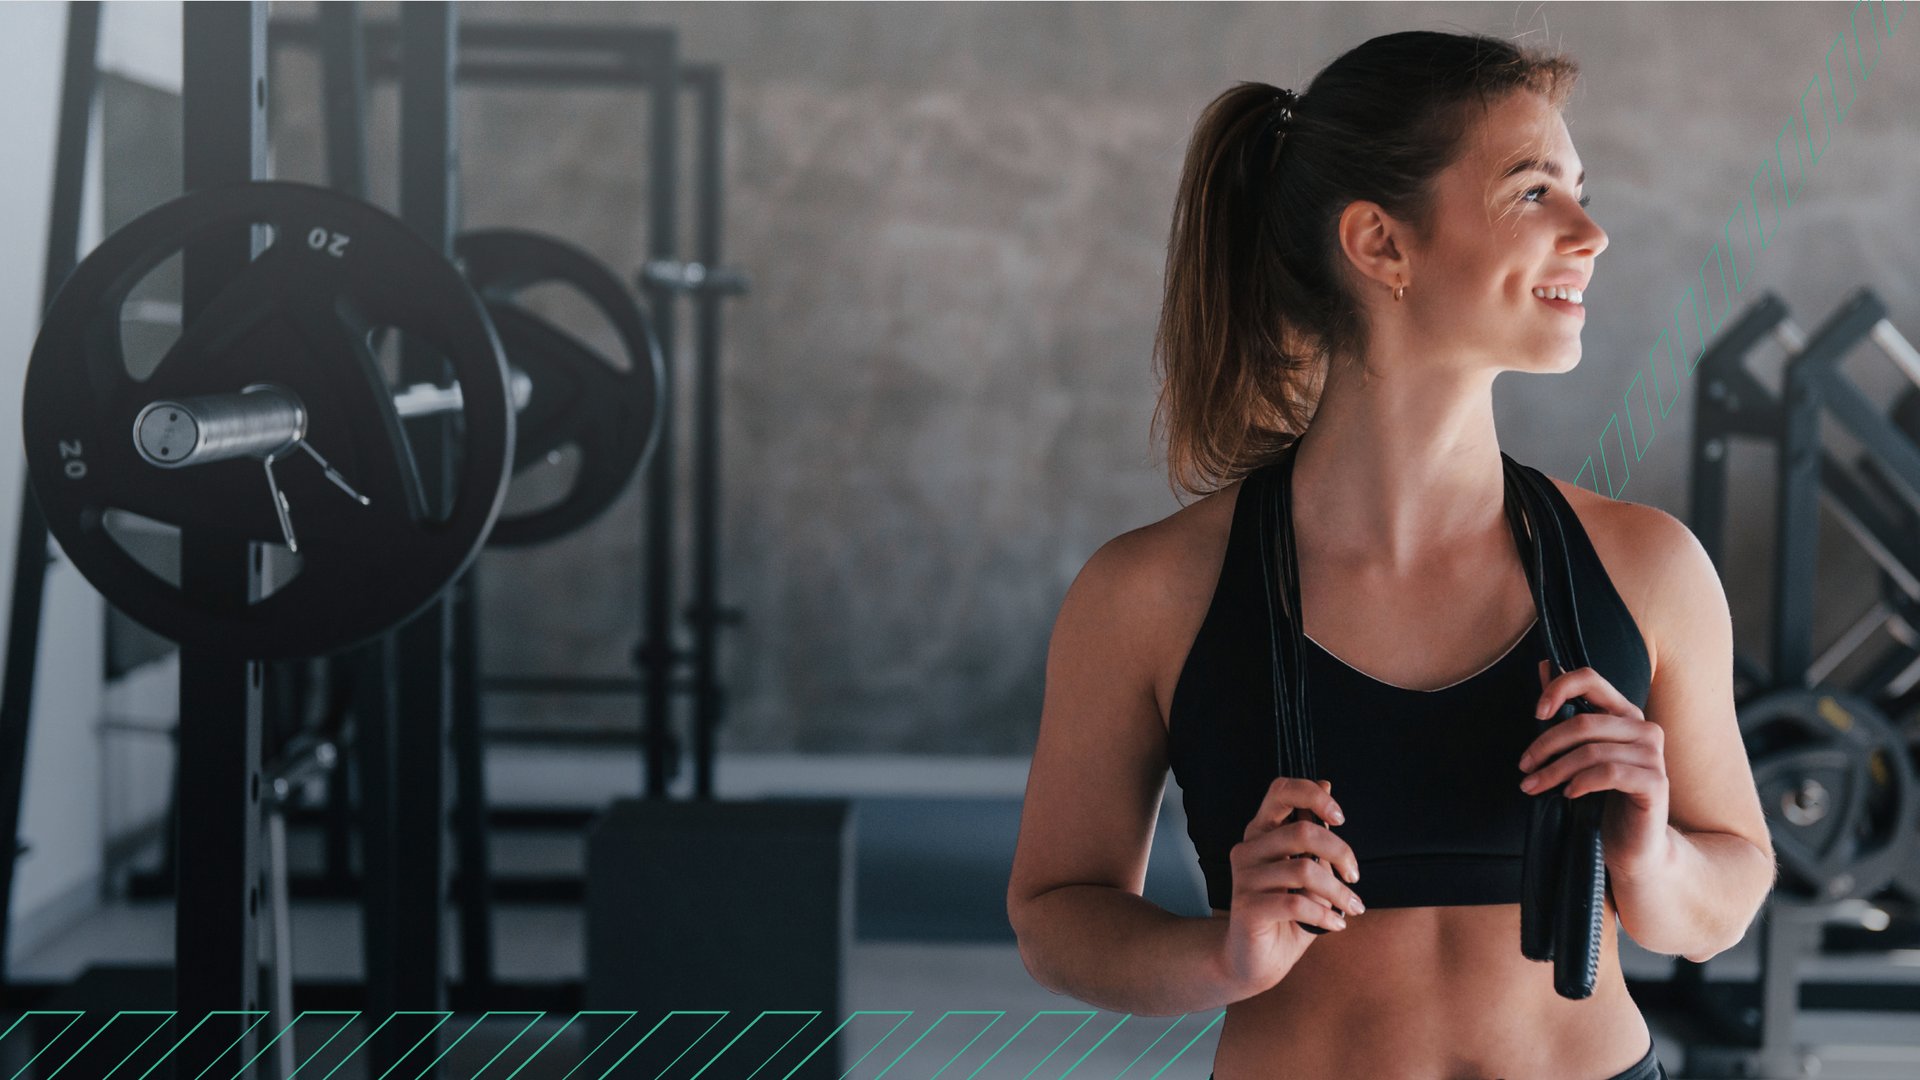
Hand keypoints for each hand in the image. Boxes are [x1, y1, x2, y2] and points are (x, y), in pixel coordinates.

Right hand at [1219, 778, 1364, 996]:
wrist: (1255, 962)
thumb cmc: (1287, 915)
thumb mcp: (1306, 871)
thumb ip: (1314, 835)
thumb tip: (1326, 783)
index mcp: (1261, 833)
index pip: (1280, 791)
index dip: (1312, 795)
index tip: (1340, 818)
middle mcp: (1248, 849)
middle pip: (1302, 830)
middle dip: (1340, 852)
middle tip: (1354, 877)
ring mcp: (1244, 879)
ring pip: (1305, 869)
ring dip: (1339, 892)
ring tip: (1352, 908)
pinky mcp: (1247, 908)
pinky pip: (1296, 903)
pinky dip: (1325, 914)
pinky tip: (1335, 924)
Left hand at [1522, 660, 1673, 880]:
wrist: (1631, 847)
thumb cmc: (1602, 799)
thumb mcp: (1577, 753)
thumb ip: (1564, 712)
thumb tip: (1543, 665)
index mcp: (1624, 714)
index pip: (1591, 678)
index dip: (1559, 688)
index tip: (1536, 713)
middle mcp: (1644, 729)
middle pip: (1583, 722)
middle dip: (1545, 744)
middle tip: (1524, 767)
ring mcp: (1653, 755)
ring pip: (1591, 750)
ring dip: (1554, 770)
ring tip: (1533, 786)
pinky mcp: (1656, 783)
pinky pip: (1609, 773)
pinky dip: (1581, 782)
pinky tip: (1568, 794)